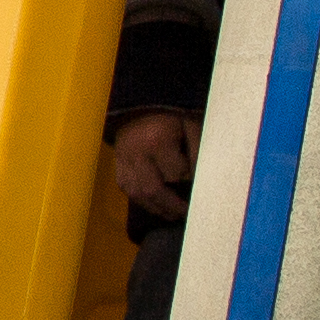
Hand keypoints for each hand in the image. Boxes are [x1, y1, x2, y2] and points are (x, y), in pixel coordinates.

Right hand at [107, 107, 199, 221]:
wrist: (141, 104)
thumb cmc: (171, 115)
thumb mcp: (191, 126)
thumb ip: (198, 151)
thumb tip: (203, 180)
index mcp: (157, 141)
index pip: (175, 174)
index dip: (188, 181)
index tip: (199, 184)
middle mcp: (136, 153)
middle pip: (151, 190)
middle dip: (171, 206)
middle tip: (186, 213)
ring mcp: (123, 159)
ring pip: (136, 194)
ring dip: (155, 207)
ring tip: (172, 214)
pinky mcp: (117, 163)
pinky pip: (126, 188)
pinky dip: (141, 199)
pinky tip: (155, 204)